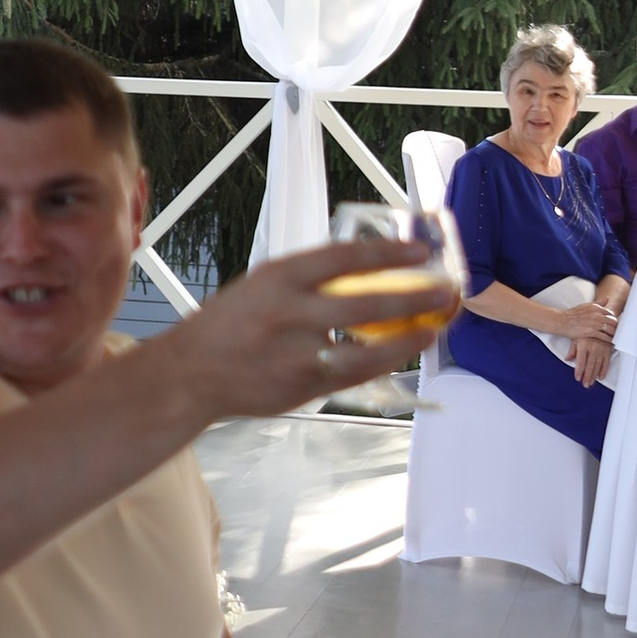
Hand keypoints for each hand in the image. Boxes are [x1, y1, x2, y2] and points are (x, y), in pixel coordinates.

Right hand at [175, 237, 452, 418]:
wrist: (191, 373)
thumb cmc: (228, 325)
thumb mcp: (261, 285)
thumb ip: (306, 280)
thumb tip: (363, 271)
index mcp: (278, 277)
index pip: (345, 257)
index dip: (388, 253)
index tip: (419, 251)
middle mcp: (289, 313)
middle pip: (366, 303)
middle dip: (414, 296)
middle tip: (445, 290)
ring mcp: (297, 354)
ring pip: (368, 347)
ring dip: (408, 338)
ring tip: (434, 328)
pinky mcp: (302, 386)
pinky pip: (354, 375)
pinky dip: (383, 363)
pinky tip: (401, 354)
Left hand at [568, 318, 617, 388]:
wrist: (600, 321)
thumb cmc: (586, 329)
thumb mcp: (577, 337)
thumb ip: (572, 349)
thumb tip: (567, 359)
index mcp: (584, 344)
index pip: (580, 361)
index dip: (579, 371)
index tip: (577, 378)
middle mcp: (593, 347)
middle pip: (590, 366)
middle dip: (587, 376)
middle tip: (585, 384)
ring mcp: (602, 349)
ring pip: (598, 366)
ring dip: (594, 376)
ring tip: (591, 382)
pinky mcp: (608, 350)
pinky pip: (606, 362)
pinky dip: (603, 370)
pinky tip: (600, 376)